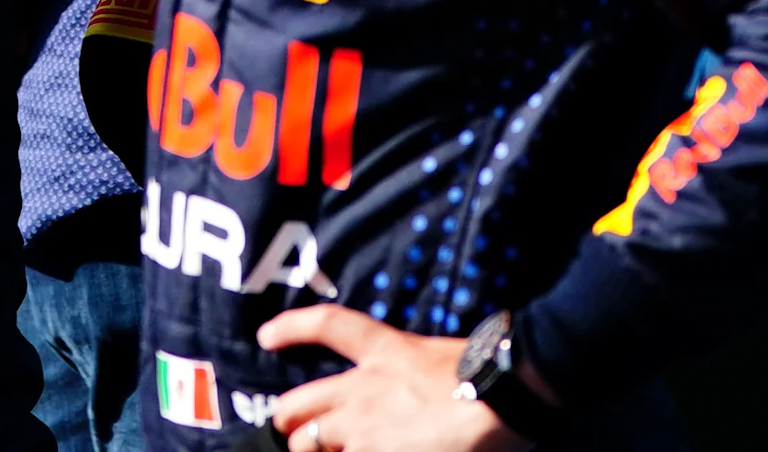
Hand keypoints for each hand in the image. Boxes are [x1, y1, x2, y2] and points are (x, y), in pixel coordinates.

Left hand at [260, 309, 526, 451]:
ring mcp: (361, 427)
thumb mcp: (440, 361)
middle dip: (288, 420)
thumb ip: (410, 375)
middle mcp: (361, 388)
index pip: (327, 326)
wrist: (500, 394)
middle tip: (290, 429)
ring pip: (308, 442)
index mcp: (384, 351)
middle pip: (298, 402)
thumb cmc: (487, 375)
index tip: (266, 336)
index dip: (291, 329)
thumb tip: (409, 399)